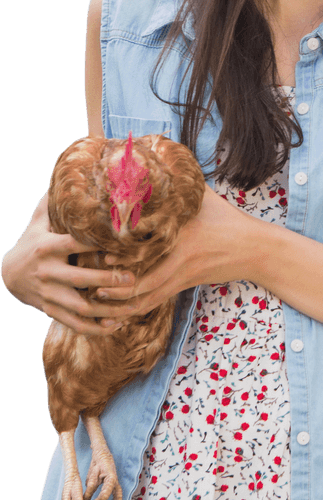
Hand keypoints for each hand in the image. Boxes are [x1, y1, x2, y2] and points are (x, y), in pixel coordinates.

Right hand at [1, 195, 134, 335]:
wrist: (9, 273)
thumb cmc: (34, 240)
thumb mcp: (41, 221)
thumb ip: (57, 201)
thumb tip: (71, 172)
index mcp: (48, 247)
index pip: (75, 244)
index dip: (98, 244)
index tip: (124, 242)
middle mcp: (47, 272)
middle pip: (81, 278)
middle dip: (109, 279)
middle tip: (133, 277)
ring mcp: (49, 294)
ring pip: (80, 305)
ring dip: (107, 308)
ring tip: (131, 306)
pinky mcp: (50, 310)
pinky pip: (73, 323)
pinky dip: (95, 327)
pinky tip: (115, 325)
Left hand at [93, 185, 259, 321]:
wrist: (254, 248)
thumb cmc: (228, 219)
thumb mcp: (205, 197)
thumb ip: (181, 184)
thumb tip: (159, 159)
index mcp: (180, 232)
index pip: (143, 246)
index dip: (117, 254)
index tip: (96, 251)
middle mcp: (178, 255)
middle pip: (139, 278)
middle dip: (110, 283)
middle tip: (86, 279)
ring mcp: (182, 273)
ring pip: (145, 295)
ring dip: (119, 301)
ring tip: (96, 296)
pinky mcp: (186, 284)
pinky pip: (156, 301)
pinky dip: (136, 307)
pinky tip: (119, 307)